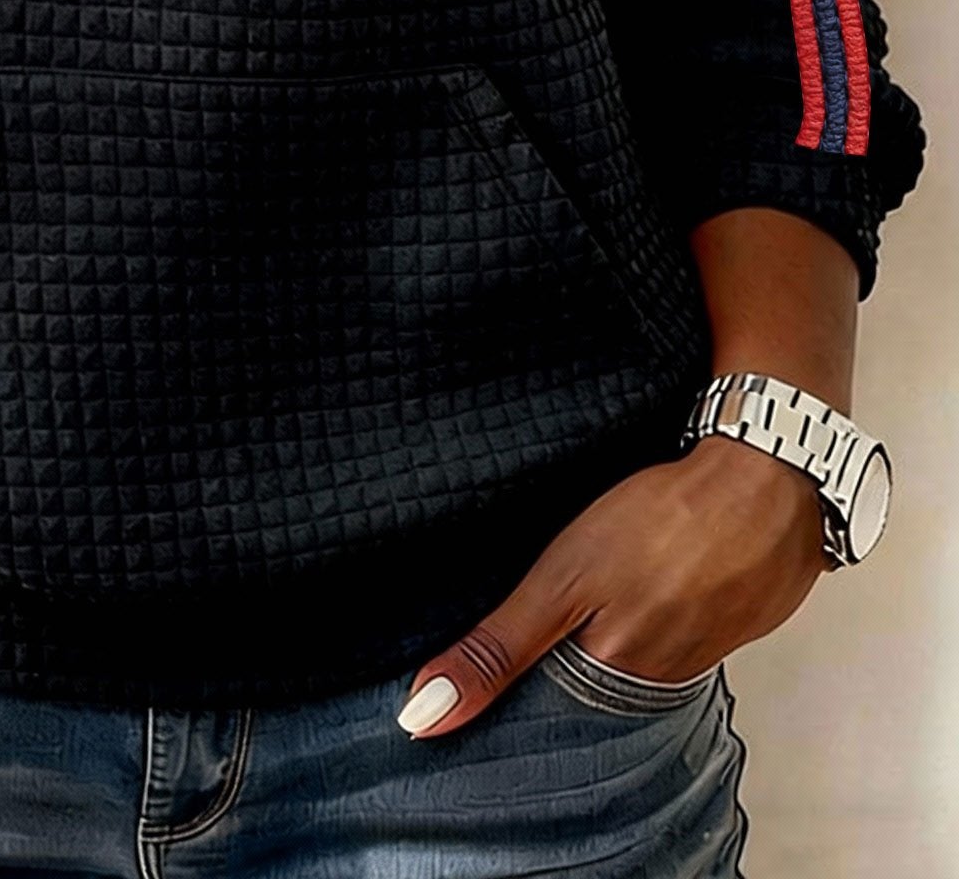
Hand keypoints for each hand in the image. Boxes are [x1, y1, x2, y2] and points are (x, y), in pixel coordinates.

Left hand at [396, 434, 828, 736]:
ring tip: (592, 596)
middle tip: (537, 617)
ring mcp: (704, 648)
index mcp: (617, 677)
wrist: (770, 478)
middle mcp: (663, 678)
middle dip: (563, 662)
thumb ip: (498, 648)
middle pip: (597, 685)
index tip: (478, 676)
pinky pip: (681, 628)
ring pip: (641, 656)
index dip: (514, 690)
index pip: (550, 709)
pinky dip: (658, 610)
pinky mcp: (732, 617)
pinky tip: (646, 581)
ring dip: (615, 633)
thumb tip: (426, 716)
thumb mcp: (562, 580)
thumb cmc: (661, 521)